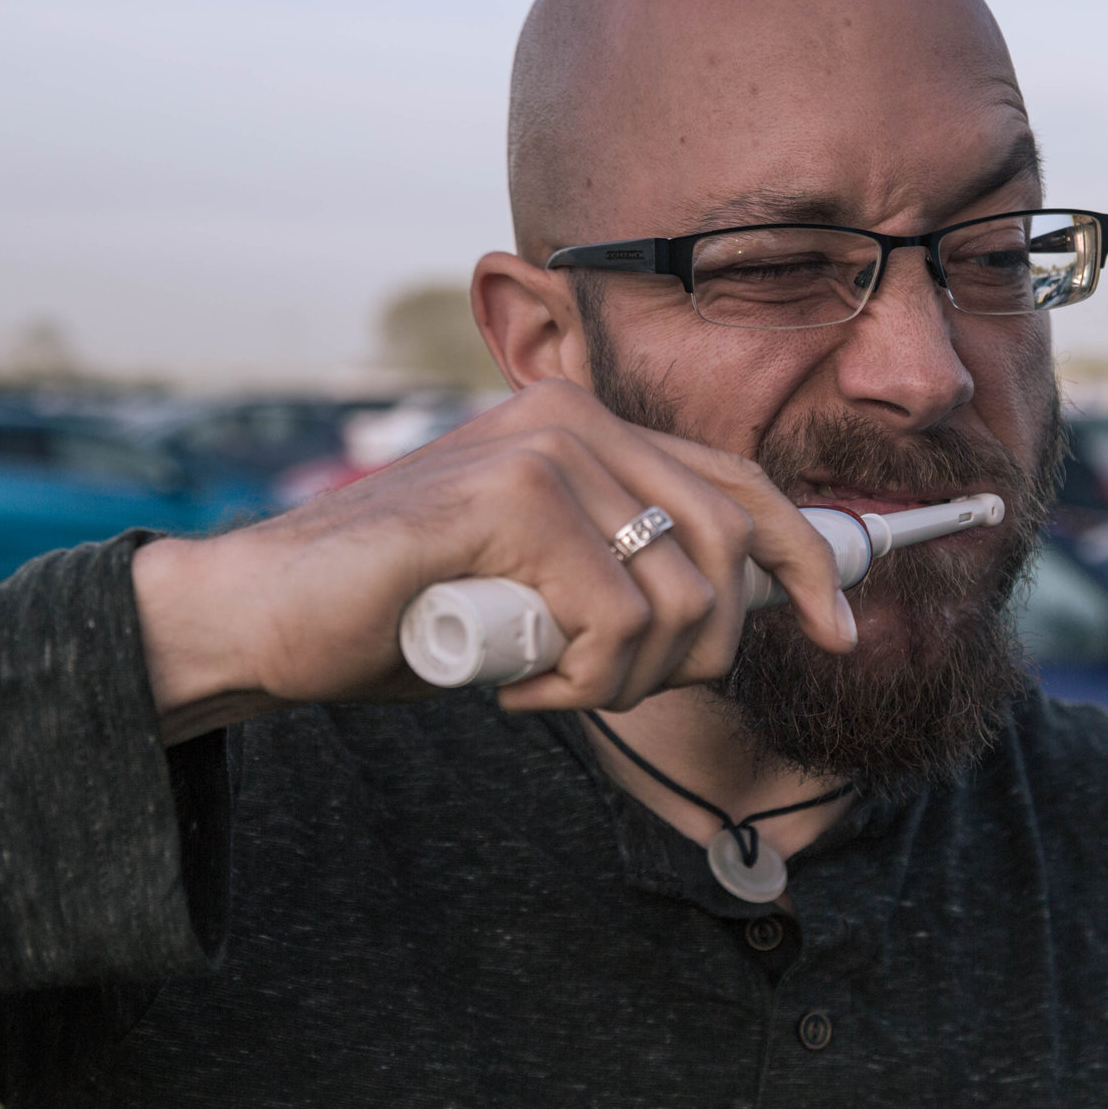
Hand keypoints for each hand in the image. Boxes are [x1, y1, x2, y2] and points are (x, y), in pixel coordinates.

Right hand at [130, 380, 857, 741]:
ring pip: (681, 598)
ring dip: (626, 681)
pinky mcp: (514, 495)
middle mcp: (576, 419)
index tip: (839, 633)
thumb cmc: (403, 611)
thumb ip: (618, 570)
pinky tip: (513, 680)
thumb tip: (735, 608)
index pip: (742, 485)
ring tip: (544, 682)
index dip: (810, 560)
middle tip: (613, 689)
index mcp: (588, 426)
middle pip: (731, 548)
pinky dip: (579, 682)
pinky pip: (618, 622)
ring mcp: (545, 448)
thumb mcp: (540, 584)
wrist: (268, 615)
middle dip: (704, 650)